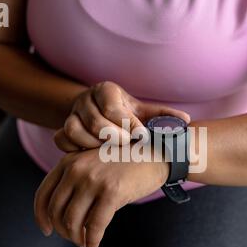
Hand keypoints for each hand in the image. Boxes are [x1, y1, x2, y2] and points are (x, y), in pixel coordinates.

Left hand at [34, 148, 168, 246]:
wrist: (154, 153)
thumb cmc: (124, 162)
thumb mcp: (92, 163)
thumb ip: (75, 181)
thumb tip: (61, 218)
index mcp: (69, 161)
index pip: (43, 194)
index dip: (41, 217)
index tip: (47, 230)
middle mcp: (77, 169)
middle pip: (56, 211)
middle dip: (62, 231)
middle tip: (74, 239)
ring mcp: (94, 180)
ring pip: (72, 221)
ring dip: (76, 238)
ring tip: (84, 243)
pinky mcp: (112, 192)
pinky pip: (94, 226)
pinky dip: (92, 241)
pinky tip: (94, 246)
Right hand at [54, 81, 190, 151]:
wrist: (102, 114)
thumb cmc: (128, 115)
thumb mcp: (144, 112)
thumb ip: (163, 116)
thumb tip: (186, 120)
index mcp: (106, 90)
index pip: (112, 106)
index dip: (127, 123)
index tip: (141, 137)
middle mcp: (86, 99)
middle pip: (93, 119)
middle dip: (113, 136)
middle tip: (127, 146)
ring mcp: (71, 113)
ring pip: (73, 129)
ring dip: (92, 144)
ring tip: (109, 153)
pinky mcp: (62, 128)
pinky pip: (61, 138)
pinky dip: (73, 149)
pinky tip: (91, 156)